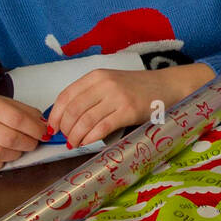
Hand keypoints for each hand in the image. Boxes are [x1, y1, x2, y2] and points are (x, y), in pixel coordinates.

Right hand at [0, 92, 45, 172]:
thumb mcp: (5, 102)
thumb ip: (26, 112)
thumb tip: (45, 127)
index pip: (17, 119)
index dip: (35, 129)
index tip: (43, 133)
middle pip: (11, 139)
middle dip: (29, 143)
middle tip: (32, 142)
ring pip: (1, 154)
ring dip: (16, 154)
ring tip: (16, 147)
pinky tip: (1, 155)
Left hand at [47, 63, 214, 147]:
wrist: (168, 86)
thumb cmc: (138, 89)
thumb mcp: (111, 84)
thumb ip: (91, 96)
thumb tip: (67, 119)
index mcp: (96, 76)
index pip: (65, 96)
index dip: (55, 115)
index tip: (52, 128)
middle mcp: (104, 84)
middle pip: (73, 110)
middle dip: (65, 129)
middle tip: (66, 140)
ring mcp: (117, 97)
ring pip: (85, 120)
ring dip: (76, 136)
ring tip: (75, 144)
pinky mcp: (128, 110)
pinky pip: (102, 127)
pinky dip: (91, 138)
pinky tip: (88, 143)